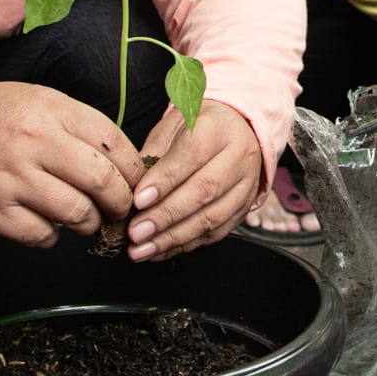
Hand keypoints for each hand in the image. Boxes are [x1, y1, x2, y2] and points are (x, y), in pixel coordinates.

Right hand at [0, 81, 145, 247]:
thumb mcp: (35, 100)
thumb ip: (77, 126)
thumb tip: (123, 163)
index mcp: (50, 109)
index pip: (115, 143)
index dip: (135, 169)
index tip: (139, 182)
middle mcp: (33, 141)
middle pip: (103, 182)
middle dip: (122, 202)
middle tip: (122, 209)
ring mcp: (11, 178)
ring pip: (78, 214)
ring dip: (90, 223)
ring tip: (86, 219)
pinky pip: (41, 236)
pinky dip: (52, 237)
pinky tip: (47, 225)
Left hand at [122, 100, 263, 261]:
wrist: (239, 130)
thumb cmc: (199, 128)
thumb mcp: (173, 125)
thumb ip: (154, 153)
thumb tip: (130, 187)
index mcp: (217, 128)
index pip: (192, 155)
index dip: (164, 180)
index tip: (137, 200)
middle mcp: (238, 156)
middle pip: (204, 190)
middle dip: (166, 215)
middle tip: (136, 232)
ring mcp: (246, 185)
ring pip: (212, 217)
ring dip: (173, 237)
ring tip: (142, 249)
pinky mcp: (244, 208)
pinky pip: (216, 232)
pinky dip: (185, 244)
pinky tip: (159, 250)